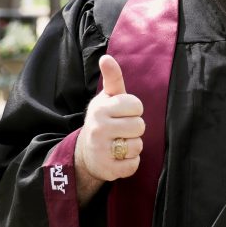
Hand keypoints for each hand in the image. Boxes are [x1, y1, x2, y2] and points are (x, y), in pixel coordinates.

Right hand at [75, 55, 144, 188]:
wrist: (86, 153)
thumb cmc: (104, 120)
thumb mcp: (107, 98)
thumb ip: (112, 78)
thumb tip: (106, 57)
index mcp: (101, 108)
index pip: (137, 106)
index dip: (134, 111)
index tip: (123, 113)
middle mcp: (98, 128)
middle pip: (139, 126)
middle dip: (134, 129)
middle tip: (121, 130)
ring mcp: (101, 150)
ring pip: (137, 146)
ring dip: (133, 146)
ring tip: (119, 143)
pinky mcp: (107, 169)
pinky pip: (134, 165)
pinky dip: (130, 163)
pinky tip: (118, 158)